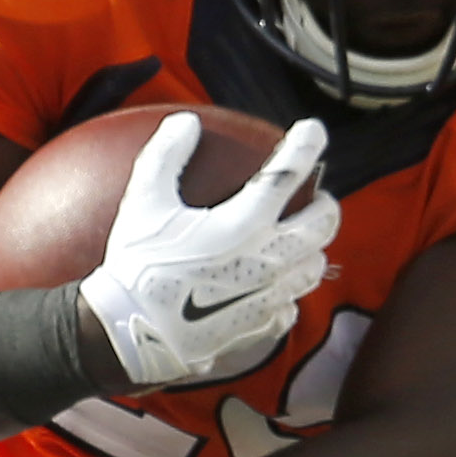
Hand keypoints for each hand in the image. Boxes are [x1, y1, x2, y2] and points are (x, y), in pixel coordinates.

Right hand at [79, 114, 339, 389]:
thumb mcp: (142, 202)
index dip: (307, 144)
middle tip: (313, 199)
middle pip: (323, 223)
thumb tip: (186, 122)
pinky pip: (291, 305)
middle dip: (324, 204)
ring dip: (311, 249)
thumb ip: (166, 156)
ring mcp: (269, 295)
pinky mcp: (261, 326)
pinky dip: (287, 292)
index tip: (312, 130)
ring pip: (314, 266)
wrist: (131, 334)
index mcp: (244, 221)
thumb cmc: (137, 266)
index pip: (290, 172)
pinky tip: (270, 288)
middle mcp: (268, 257)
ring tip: (296, 243)